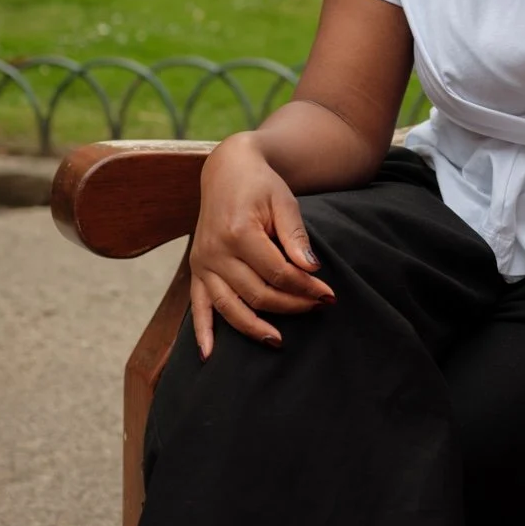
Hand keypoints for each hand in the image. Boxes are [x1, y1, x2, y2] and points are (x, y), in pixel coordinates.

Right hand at [190, 132, 333, 354]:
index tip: (328, 295)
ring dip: (254, 328)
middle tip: (316, 308)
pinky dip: (203, 332)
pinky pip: (197, 306)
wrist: (227, 170)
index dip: (305, 288)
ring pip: (229, 307)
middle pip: (257, 293)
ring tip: (279, 341)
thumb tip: (310, 270)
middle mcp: (216, 251)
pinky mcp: (196, 269)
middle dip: (290, 305)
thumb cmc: (261, 185)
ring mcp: (202, 263)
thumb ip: (295, 236)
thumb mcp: (284, 202)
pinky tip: (210, 355)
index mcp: (239, 232)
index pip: (278, 273)